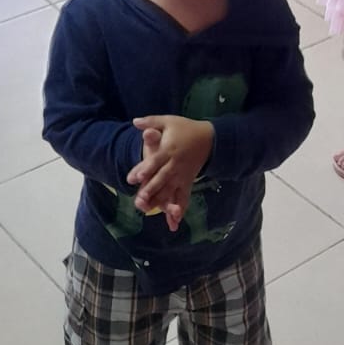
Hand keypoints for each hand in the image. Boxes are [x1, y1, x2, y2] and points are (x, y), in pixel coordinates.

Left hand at [126, 115, 213, 229]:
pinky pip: (183, 198)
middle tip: (140, 200)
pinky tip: (174, 223)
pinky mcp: (188, 183)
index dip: (144, 169)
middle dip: (151, 190)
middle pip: (161, 179)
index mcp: (169, 150)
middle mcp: (175, 165)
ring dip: (161, 202)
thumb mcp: (169, 121)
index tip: (133, 178)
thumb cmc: (186, 129)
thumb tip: (134, 122)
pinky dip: (179, 210)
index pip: (155, 161)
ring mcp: (182, 176)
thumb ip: (151, 122)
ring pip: (171, 191)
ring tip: (151, 212)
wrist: (210, 138)